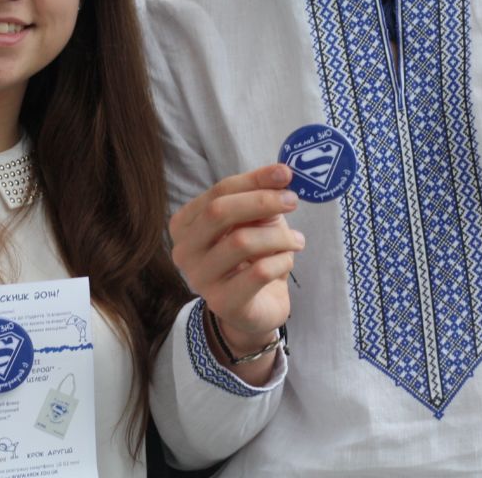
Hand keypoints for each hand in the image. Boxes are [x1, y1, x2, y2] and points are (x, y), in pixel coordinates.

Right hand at [170, 163, 303, 353]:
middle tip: (292, 201)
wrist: (255, 307)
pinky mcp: (222, 302)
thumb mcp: (256, 221)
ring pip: (241, 241)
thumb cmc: (253, 256)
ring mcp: (200, 278)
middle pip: (219, 212)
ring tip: (296, 240)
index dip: (254, 179)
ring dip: (279, 236)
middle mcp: (185, 250)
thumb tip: (281, 175)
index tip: (285, 173)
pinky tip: (286, 262)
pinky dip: (281, 261)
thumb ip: (261, 197)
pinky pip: (259, 271)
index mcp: (186, 223)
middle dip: (262, 202)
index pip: (219, 191)